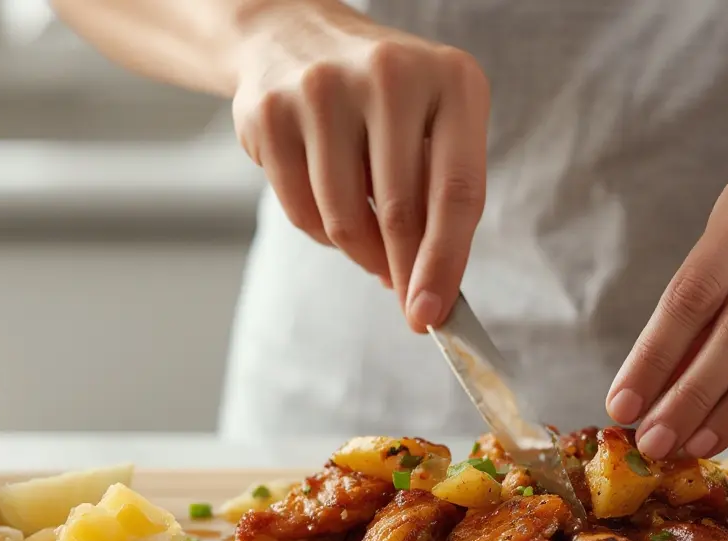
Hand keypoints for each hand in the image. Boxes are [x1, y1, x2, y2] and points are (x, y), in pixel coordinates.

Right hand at [232, 0, 489, 330]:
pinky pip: (300, 210)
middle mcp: (389, 76)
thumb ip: (443, 196)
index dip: (445, 262)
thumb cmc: (386, 99)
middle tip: (409, 306)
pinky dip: (322, 232)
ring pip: (343, 219)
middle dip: (404, 273)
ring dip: (362, 254)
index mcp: (451, 80)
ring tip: (373, 251)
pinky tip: (334, 214)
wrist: (296, 37)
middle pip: (400, 213)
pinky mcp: (270, 113)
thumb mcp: (436, 124)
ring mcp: (322, 90)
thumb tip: (430, 289)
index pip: (456, 191)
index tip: (432, 315)